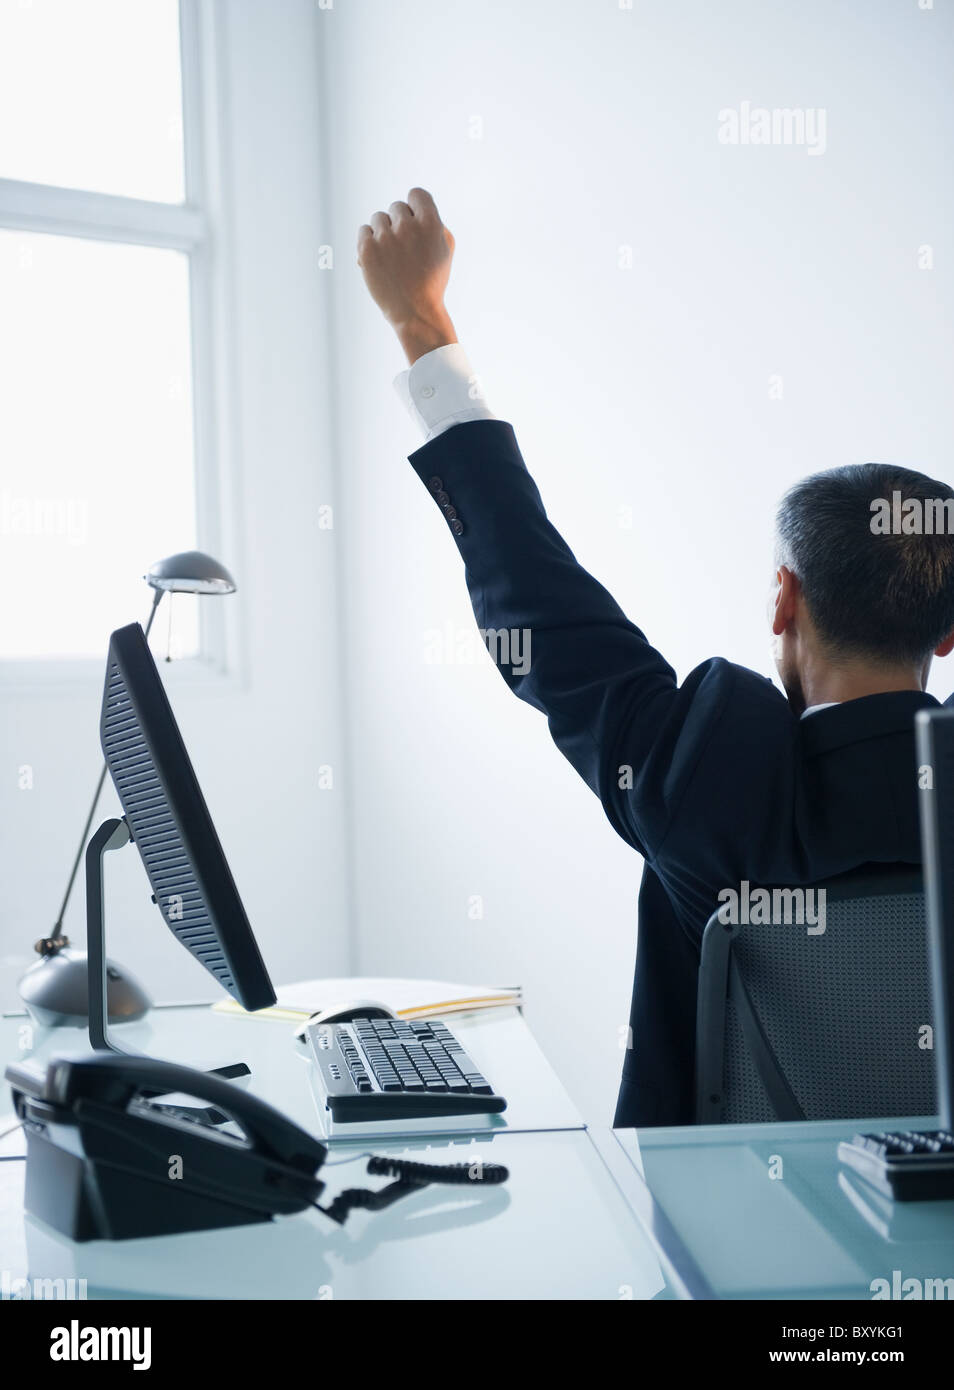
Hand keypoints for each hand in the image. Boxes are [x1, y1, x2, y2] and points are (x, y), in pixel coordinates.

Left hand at [357, 188, 457, 363]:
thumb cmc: (432, 280)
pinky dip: (369, 243)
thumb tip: (413, 207)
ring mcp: (386, 238)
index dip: (415, 208)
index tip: (415, 224)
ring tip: (392, 257)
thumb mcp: (445, 248)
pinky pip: (364, 231)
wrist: (415, 312)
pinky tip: (379, 259)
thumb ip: (434, 221)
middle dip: (399, 224)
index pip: (417, 194)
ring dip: (383, 233)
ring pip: (378, 218)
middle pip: (396, 207)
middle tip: (405, 249)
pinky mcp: (367, 249)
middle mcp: (408, 227)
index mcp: (431, 223)